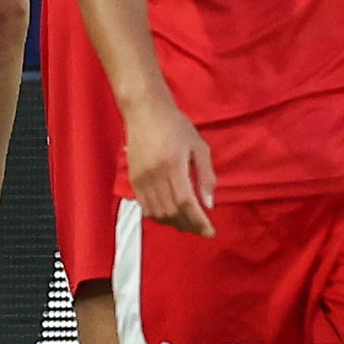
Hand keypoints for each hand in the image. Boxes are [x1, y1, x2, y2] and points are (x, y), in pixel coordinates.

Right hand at [121, 97, 217, 235]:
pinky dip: (159, 216)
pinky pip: (145, 206)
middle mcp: (154, 175)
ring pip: (156, 213)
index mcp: (172, 165)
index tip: (210, 231)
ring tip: (187, 223)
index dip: (198, 221)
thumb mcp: (199, 146)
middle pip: (171, 212)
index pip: (185, 202)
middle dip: (188, 225)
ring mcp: (141, 178)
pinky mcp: (133, 179)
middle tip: (201, 228)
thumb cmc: (176, 125)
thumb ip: (206, 176)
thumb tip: (209, 204)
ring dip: (173, 223)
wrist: (144, 111)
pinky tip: (170, 214)